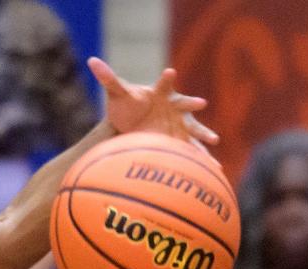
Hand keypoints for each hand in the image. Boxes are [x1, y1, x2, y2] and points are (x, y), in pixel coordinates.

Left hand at [88, 57, 217, 148]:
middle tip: (201, 103)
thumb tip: (92, 61)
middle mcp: (173, 108)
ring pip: (192, 129)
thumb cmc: (127, 104)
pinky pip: (191, 150)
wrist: (133, 122)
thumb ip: (108, 78)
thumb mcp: (117, 93)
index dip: (165, 80)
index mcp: (160, 94)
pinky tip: (215, 167)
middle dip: (191, 104)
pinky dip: (201, 158)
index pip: (163, 85)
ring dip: (203, 134)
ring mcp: (178, 124)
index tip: (169, 72)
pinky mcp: (178, 140)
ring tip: (214, 140)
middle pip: (184, 105)